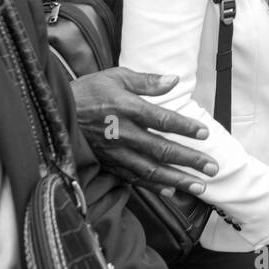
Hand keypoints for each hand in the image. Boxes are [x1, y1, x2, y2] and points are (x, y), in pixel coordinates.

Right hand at [71, 67, 217, 196]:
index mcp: (126, 108)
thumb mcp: (116, 77)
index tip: (204, 133)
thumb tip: (174, 80)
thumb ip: (147, 81)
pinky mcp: (108, 163)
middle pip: (161, 149)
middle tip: (212, 168)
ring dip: (177, 179)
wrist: (57, 112)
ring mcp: (115, 152)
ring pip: (150, 170)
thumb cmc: (89, 91)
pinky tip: (171, 191)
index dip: (184, 127)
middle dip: (189, 160)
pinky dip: (153, 186)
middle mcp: (122, 133)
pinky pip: (133, 178)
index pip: (161, 119)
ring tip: (199, 186)